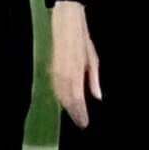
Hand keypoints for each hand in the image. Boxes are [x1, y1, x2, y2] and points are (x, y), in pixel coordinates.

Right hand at [50, 0, 102, 128]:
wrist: (66, 26)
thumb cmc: (82, 42)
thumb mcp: (93, 60)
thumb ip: (94, 80)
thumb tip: (97, 96)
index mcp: (76, 73)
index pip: (77, 99)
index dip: (80, 113)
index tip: (85, 123)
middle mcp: (64, 75)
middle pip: (67, 100)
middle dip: (74, 113)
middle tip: (81, 123)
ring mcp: (55, 73)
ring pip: (60, 96)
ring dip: (67, 108)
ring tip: (75, 116)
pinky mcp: (51, 70)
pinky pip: (55, 89)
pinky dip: (61, 98)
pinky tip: (65, 103)